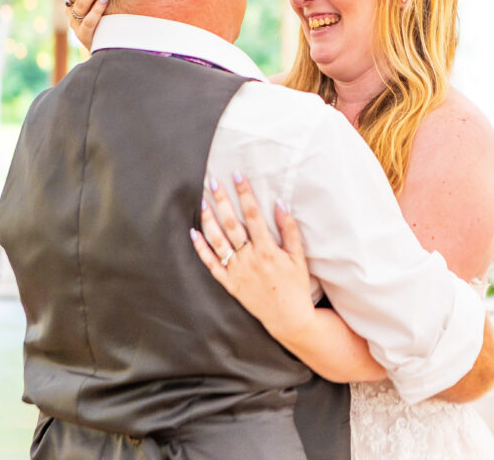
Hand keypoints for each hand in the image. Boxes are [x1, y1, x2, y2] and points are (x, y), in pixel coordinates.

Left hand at [190, 174, 315, 339]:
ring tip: (203, 202)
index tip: (238, 175)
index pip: (253, 215)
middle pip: (231, 224)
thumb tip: (280, 203)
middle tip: (213, 182)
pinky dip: (201, 249)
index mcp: (267, 250)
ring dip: (209, 221)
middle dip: (222, 201)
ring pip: (218, 242)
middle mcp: (249, 259)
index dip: (245, 194)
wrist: (288, 318)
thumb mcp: (299, 258)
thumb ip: (289, 230)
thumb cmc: (296, 286)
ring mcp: (237, 272)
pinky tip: (194, 233)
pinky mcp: (229, 283)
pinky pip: (211, 265)